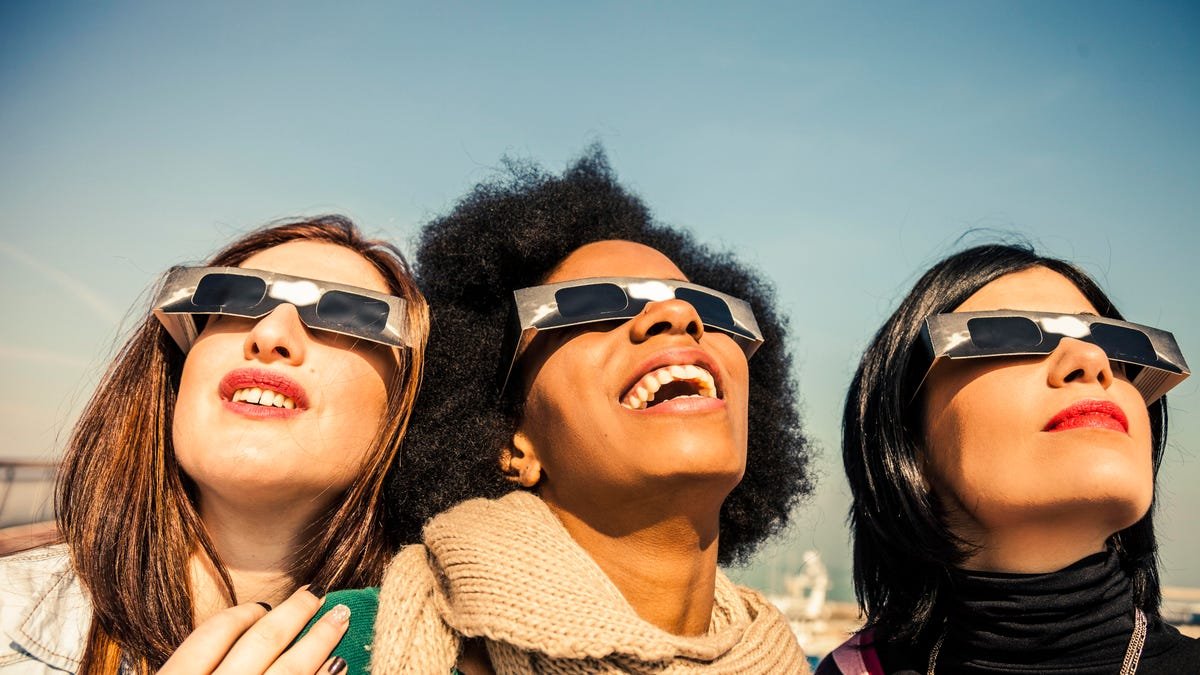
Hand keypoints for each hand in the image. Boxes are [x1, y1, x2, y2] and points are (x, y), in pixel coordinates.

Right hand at [158, 586, 349, 674]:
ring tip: (340, 616)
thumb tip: (242, 631)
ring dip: (321, 639)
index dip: (241, 615)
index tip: (263, 605)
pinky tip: (340, 664)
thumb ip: (193, 666)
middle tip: (316, 591)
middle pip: (261, 642)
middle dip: (294, 612)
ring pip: (292, 669)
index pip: (211, 635)